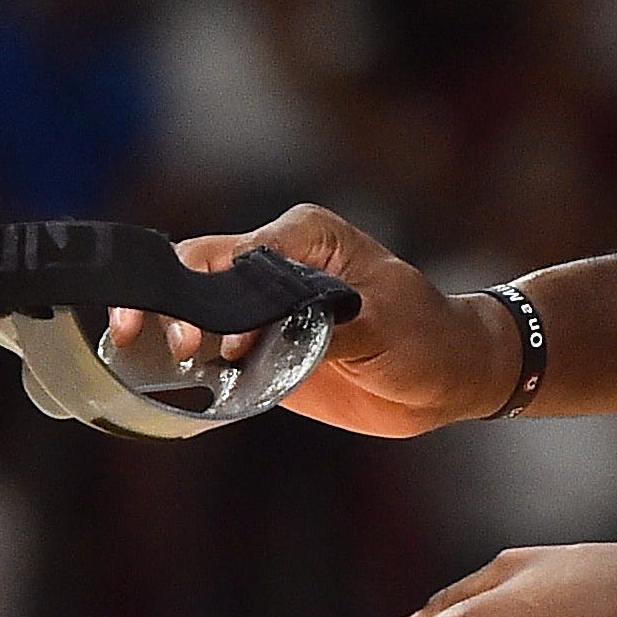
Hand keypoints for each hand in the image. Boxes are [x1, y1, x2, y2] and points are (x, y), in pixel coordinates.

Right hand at [102, 204, 519, 437]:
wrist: (449, 377)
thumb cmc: (426, 336)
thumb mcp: (383, 325)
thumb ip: (324, 324)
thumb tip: (269, 329)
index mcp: (303, 237)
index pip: (232, 252)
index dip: (202, 287)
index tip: (201, 333)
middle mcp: (276, 263)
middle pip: (201, 273)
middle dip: (175, 306)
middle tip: (179, 349)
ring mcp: (267, 307)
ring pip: (199, 310)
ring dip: (178, 335)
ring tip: (168, 361)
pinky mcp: (265, 347)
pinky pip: (216, 350)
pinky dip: (195, 363)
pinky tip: (182, 379)